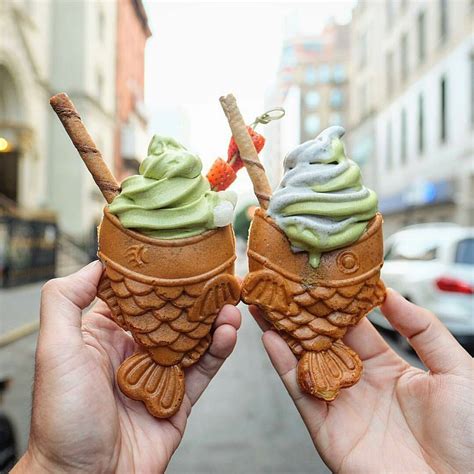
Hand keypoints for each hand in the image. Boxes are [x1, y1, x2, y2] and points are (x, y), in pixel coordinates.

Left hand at [13, 261, 240, 472]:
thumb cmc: (64, 417)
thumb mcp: (55, 351)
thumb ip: (65, 301)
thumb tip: (97, 263)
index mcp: (106, 334)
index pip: (138, 296)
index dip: (160, 276)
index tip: (182, 257)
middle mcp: (135, 350)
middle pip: (173, 315)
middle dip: (196, 296)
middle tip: (220, 278)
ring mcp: (160, 374)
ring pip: (194, 339)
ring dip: (214, 320)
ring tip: (230, 304)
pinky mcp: (180, 399)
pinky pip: (204, 368)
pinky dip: (219, 349)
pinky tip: (229, 333)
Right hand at [251, 289, 472, 472]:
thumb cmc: (470, 436)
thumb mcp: (455, 370)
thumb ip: (422, 329)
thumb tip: (390, 293)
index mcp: (387, 368)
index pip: (353, 327)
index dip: (336, 303)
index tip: (320, 278)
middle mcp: (359, 383)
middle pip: (322, 341)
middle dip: (301, 315)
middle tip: (282, 286)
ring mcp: (341, 405)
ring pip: (304, 362)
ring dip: (283, 333)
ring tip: (266, 304)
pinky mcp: (326, 429)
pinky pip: (301, 392)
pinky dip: (283, 365)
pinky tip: (270, 338)